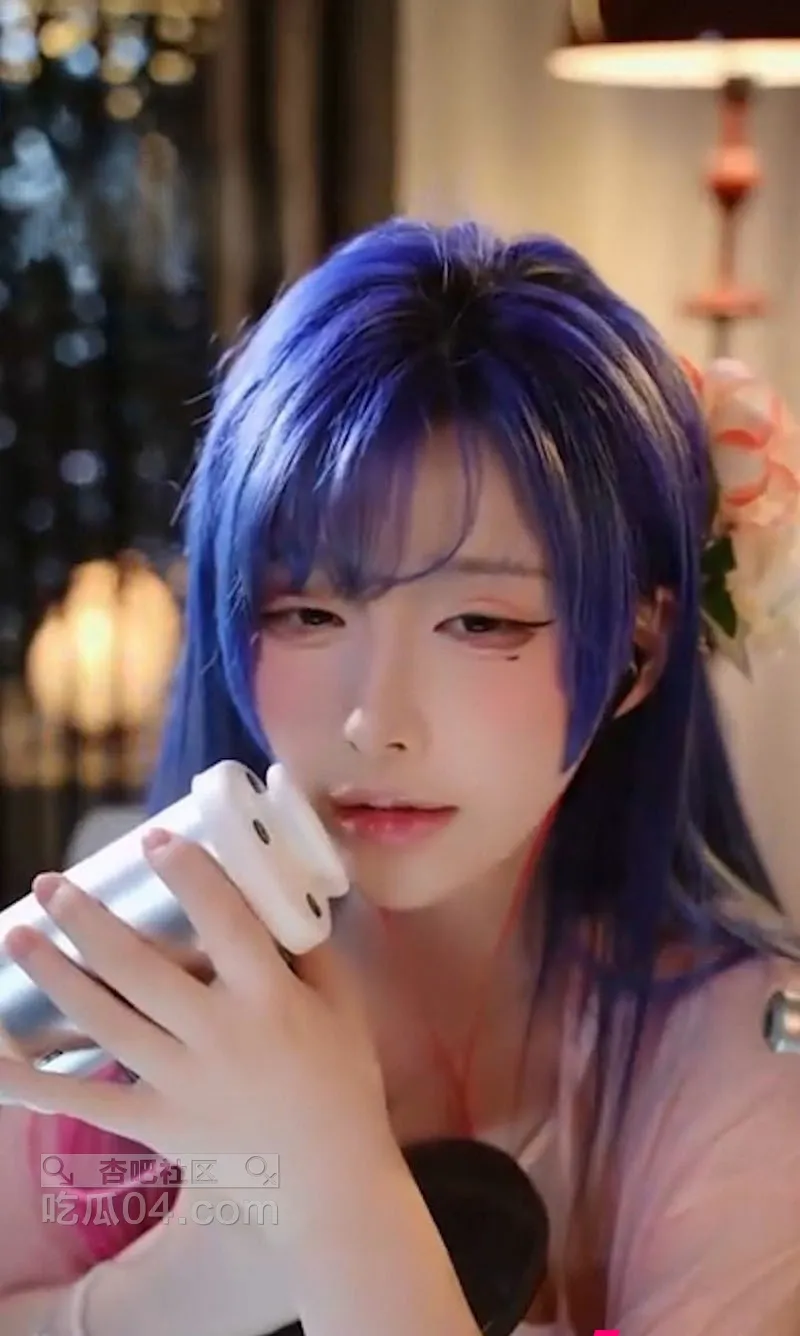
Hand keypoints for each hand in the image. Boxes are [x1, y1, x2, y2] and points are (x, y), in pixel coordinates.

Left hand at [0, 829, 397, 1247]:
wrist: (327, 1180)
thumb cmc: (340, 1081)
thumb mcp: (342, 1005)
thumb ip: (308, 947)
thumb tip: (276, 888)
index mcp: (269, 998)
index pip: (224, 923)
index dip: (188, 876)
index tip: (153, 840)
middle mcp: (219, 1035)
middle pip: (140, 968)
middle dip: (87, 920)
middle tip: (50, 883)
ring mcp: (181, 1082)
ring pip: (105, 1020)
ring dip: (55, 974)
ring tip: (17, 934)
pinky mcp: (155, 1123)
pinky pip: (87, 1100)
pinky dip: (34, 1083)